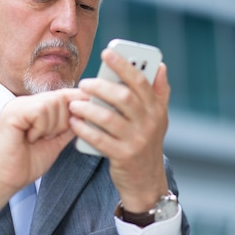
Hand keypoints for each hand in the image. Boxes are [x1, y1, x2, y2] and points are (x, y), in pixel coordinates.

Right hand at [0, 88, 86, 226]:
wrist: (6, 180)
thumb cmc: (27, 163)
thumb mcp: (56, 141)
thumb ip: (69, 126)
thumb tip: (89, 113)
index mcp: (34, 106)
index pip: (62, 95)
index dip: (76, 102)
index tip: (90, 108)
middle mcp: (25, 102)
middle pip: (60, 98)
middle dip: (62, 121)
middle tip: (47, 137)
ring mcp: (17, 105)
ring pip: (52, 103)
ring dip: (50, 126)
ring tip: (37, 138)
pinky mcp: (12, 112)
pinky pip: (40, 111)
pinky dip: (40, 128)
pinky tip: (30, 138)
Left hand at [69, 48, 169, 211]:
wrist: (146, 181)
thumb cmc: (146, 143)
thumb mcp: (158, 118)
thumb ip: (158, 92)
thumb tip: (160, 66)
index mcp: (156, 108)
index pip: (141, 81)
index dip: (123, 65)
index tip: (107, 52)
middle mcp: (149, 123)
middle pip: (123, 97)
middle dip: (100, 86)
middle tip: (84, 82)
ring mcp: (137, 140)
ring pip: (109, 118)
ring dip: (88, 108)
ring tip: (74, 103)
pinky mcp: (123, 156)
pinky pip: (99, 139)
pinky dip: (85, 129)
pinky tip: (74, 122)